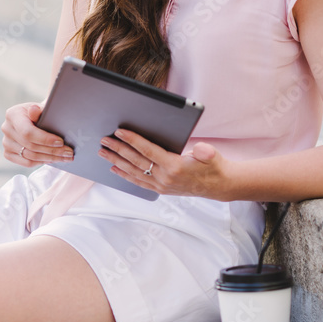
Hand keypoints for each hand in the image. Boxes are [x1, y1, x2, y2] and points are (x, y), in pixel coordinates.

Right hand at [1, 102, 73, 166]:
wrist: (34, 119)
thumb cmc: (41, 113)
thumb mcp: (42, 108)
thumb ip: (40, 110)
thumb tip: (34, 110)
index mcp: (12, 114)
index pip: (28, 132)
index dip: (45, 139)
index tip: (61, 142)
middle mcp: (6, 128)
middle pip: (30, 146)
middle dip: (52, 150)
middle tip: (69, 152)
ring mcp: (6, 142)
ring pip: (30, 156)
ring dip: (50, 158)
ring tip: (65, 157)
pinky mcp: (8, 153)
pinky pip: (26, 162)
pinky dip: (41, 162)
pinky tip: (52, 159)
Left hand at [98, 128, 233, 199]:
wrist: (219, 185)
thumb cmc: (214, 166)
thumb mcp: (212, 155)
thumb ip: (205, 152)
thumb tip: (199, 150)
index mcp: (174, 166)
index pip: (148, 151)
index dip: (133, 140)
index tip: (120, 132)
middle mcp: (165, 178)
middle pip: (136, 161)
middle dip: (118, 149)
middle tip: (104, 140)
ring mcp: (161, 185)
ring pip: (133, 172)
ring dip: (116, 161)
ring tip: (103, 152)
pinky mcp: (160, 189)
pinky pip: (138, 182)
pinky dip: (125, 175)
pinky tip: (114, 169)